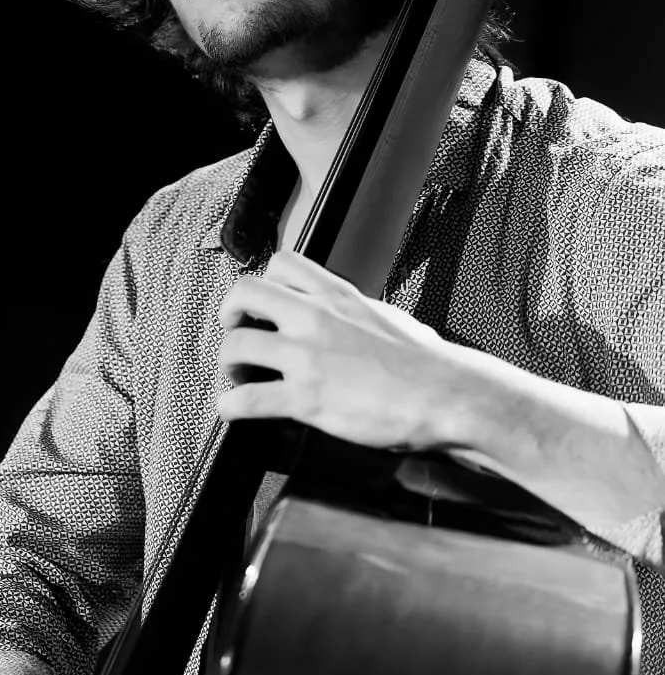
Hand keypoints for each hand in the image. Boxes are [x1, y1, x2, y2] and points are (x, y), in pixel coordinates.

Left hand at [217, 250, 464, 451]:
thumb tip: (346, 316)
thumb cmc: (426, 364)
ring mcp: (307, 356)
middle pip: (244, 293)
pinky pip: (246, 399)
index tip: (262, 304)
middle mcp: (316, 318)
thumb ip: (353, 311)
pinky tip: (233, 411)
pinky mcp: (306, 397)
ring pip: (235, 346)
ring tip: (238, 378)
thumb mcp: (385, 316)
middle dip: (229, 315)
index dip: (263, 283)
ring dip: (227, 364)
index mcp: (337, 295)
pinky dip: (229, 406)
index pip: (281, 263)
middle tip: (235, 333)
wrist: (447, 395)